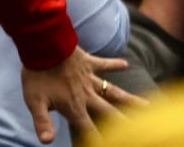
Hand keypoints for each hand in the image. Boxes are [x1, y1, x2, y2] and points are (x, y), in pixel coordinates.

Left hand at [21, 47, 143, 142]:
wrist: (42, 46)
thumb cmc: (37, 75)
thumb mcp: (35, 102)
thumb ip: (43, 122)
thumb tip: (46, 141)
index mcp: (74, 107)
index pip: (89, 130)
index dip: (99, 141)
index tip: (110, 145)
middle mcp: (87, 95)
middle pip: (110, 113)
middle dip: (125, 125)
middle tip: (142, 132)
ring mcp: (89, 78)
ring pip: (114, 91)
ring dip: (130, 99)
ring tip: (148, 105)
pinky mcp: (88, 62)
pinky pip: (104, 64)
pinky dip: (115, 64)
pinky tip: (126, 64)